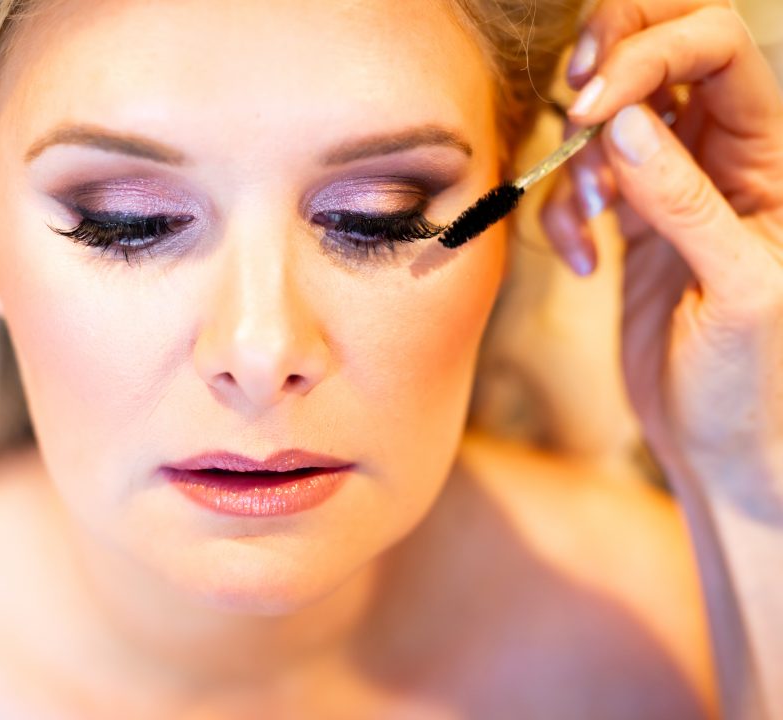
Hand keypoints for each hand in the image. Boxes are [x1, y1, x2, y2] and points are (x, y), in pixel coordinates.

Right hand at [541, 0, 782, 514]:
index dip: (650, 54)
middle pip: (666, 52)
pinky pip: (581, 186)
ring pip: (610, 120)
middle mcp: (723, 160)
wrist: (717, 444)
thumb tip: (626, 125)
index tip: (590, 106)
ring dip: (580, 162)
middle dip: (612, 61)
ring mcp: (671, 190)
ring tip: (589, 223)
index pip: (717, 51)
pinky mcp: (631, 225)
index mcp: (773, 160)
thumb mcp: (738, 289)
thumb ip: (686, 202)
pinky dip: (563, 215)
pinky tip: (581, 263)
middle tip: (574, 101)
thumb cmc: (753, 380)